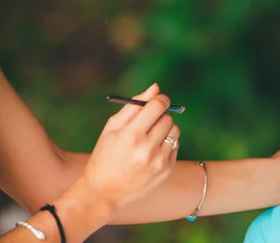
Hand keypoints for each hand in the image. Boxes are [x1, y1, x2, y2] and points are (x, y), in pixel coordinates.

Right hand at [82, 84, 179, 212]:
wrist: (103, 192)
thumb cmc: (105, 154)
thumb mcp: (112, 128)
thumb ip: (134, 106)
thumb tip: (156, 88)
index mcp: (131, 135)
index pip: (158, 106)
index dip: (160, 99)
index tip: (158, 100)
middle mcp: (147, 148)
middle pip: (167, 118)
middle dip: (159, 116)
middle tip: (148, 123)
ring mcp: (159, 161)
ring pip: (175, 131)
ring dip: (165, 130)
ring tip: (149, 138)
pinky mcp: (166, 170)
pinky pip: (176, 146)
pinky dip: (167, 144)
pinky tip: (152, 152)